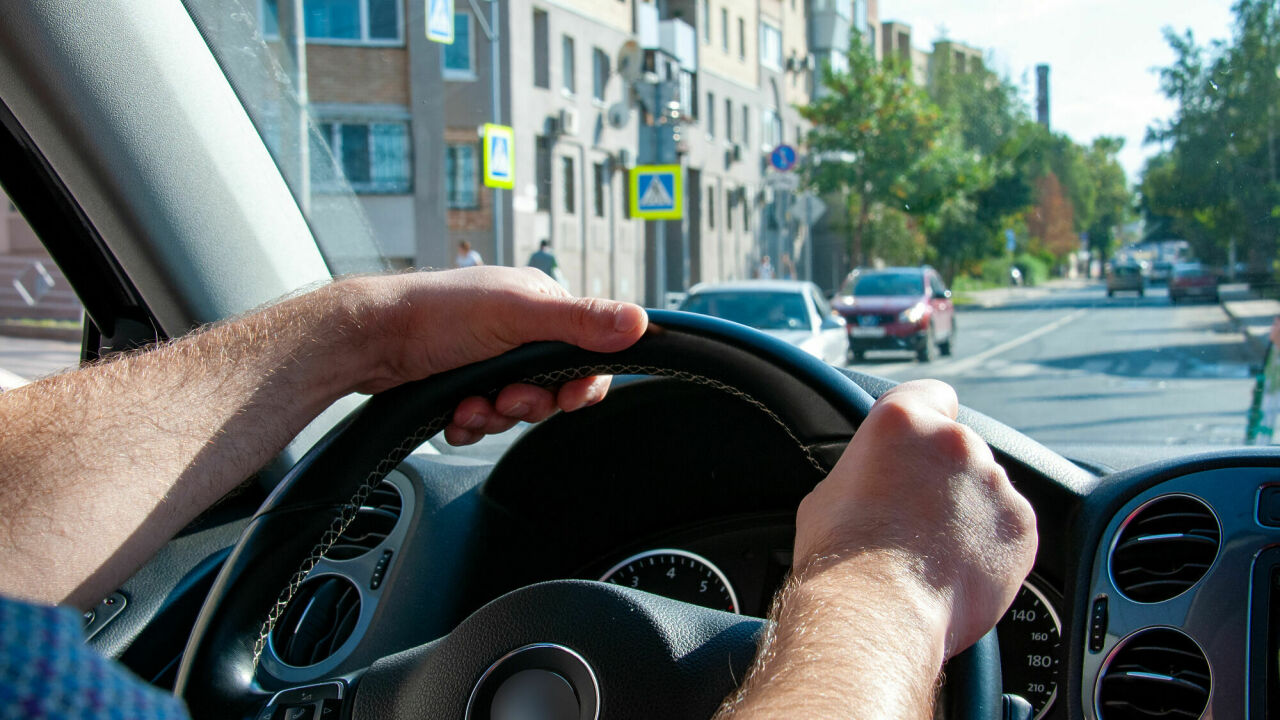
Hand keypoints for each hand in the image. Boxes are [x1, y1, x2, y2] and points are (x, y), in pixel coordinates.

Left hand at [337, 267, 647, 444]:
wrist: (370, 339)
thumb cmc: (438, 313)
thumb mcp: (518, 315)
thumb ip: (580, 322)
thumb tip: (640, 321)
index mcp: (540, 306)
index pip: (587, 352)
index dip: (582, 383)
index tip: (570, 398)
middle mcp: (517, 331)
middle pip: (552, 388)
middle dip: (529, 403)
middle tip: (506, 398)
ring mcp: (488, 359)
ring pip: (516, 409)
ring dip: (494, 415)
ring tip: (470, 404)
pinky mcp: (462, 383)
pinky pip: (484, 419)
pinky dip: (471, 423)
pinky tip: (454, 412)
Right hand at [793, 379, 1036, 656]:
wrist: (878, 613)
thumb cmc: (842, 559)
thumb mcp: (829, 492)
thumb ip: (866, 470)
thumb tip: (873, 483)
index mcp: (903, 421)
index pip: (933, 394)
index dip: (928, 418)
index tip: (922, 443)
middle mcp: (956, 442)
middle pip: (960, 448)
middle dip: (945, 476)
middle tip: (916, 515)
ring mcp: (995, 483)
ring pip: (986, 489)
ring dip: (970, 511)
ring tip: (935, 552)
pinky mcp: (1020, 527)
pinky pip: (1008, 528)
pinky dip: (991, 545)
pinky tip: (958, 568)